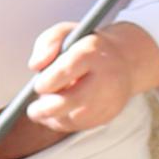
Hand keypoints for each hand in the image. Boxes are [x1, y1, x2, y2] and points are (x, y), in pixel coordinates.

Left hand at [23, 20, 158, 131]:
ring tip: (45, 108)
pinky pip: (81, 126)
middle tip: (33, 110)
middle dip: (46, 108)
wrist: (125, 62)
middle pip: (71, 101)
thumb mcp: (67, 33)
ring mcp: (110, 99)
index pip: (66, 70)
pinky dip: (64, 123)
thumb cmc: (88, 47)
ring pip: (74, 119)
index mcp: (91, 52)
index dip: (47, 81)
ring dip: (54, 117)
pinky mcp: (110, 115)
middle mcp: (104, 77)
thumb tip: (35, 66)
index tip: (37, 86)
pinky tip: (58, 113)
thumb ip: (48, 43)